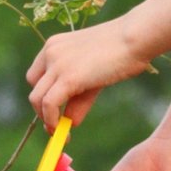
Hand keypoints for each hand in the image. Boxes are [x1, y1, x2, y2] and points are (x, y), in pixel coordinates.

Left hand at [26, 19, 149, 128]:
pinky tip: (64, 131)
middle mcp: (50, 52)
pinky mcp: (68, 77)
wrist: (136, 37)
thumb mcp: (94, 75)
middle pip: (34, 88)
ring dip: (47, 120)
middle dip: (42, 110)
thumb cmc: (123, 53)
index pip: (37, 76)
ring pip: (37, 99)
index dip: (43, 96)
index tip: (55, 111)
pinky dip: (52, 121)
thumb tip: (70, 123)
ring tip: (60, 132)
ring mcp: (57, 64)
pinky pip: (49, 105)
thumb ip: (79, 98)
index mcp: (55, 45)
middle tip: (56, 125)